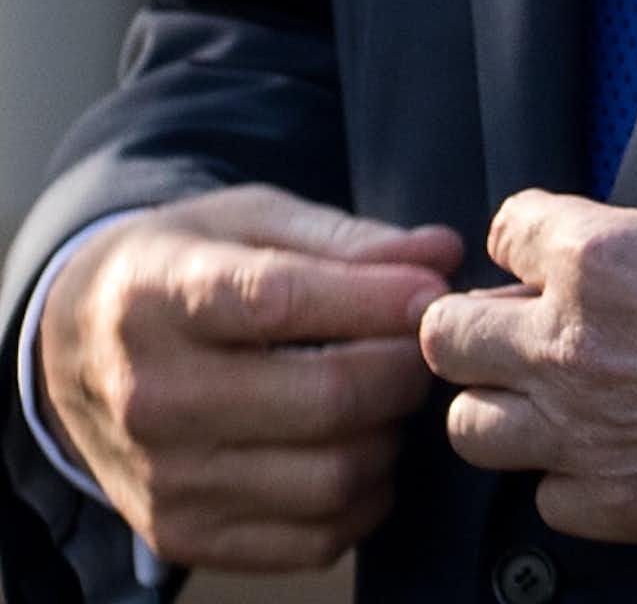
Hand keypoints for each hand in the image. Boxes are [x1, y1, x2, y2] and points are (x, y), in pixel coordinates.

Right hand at [33, 182, 462, 573]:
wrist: (73, 348)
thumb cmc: (185, 268)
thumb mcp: (251, 219)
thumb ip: (349, 238)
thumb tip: (439, 255)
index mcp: (163, 298)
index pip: (281, 303)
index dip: (375, 299)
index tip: (432, 291)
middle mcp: (154, 397)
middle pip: (324, 400)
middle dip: (403, 368)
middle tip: (421, 344)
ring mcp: (166, 478)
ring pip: (330, 477)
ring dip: (390, 434)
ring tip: (389, 392)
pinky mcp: (181, 535)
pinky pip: (311, 540)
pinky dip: (364, 499)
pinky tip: (361, 448)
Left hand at [421, 190, 636, 547]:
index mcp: (605, 255)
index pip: (507, 228)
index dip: (532, 234)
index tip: (546, 247)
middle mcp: (570, 344)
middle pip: (445, 335)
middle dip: (474, 323)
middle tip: (514, 325)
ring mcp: (581, 434)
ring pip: (468, 426)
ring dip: (503, 405)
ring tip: (547, 396)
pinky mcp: (611, 506)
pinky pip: (542, 493)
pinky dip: (564, 473)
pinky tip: (606, 452)